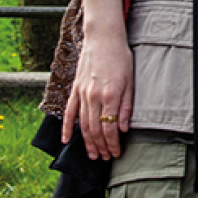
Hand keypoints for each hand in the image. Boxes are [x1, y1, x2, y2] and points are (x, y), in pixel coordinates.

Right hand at [63, 12, 134, 161]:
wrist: (103, 38)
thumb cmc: (120, 58)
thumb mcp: (131, 81)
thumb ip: (126, 106)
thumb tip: (123, 128)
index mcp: (110, 95)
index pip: (110, 128)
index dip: (112, 144)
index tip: (115, 153)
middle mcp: (94, 96)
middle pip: (95, 130)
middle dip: (101, 147)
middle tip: (105, 158)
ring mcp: (82, 93)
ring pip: (83, 124)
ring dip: (87, 142)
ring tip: (92, 154)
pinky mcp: (75, 89)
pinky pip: (69, 112)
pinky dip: (67, 127)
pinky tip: (67, 140)